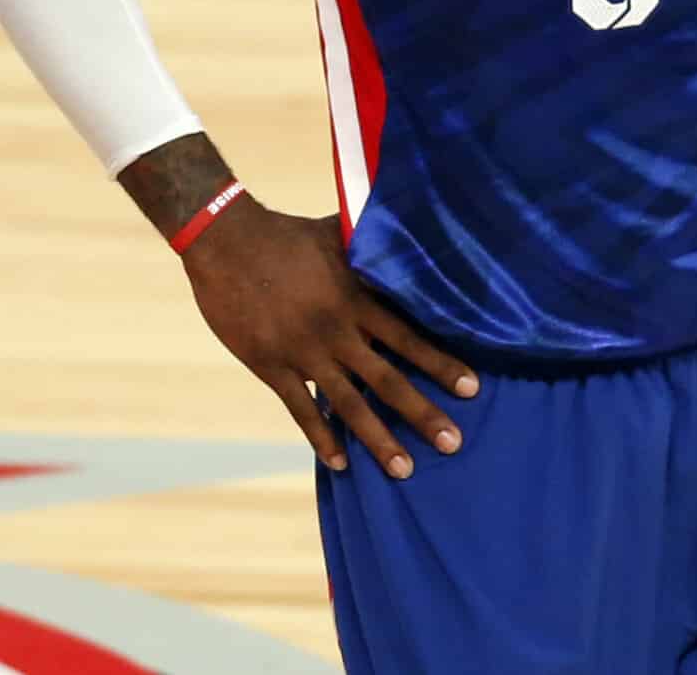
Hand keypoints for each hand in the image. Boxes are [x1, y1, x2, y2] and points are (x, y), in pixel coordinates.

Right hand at [182, 200, 477, 478]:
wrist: (224, 242)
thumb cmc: (284, 234)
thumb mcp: (336, 231)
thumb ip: (371, 242)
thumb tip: (409, 226)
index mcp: (354, 298)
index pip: (408, 338)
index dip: (440, 363)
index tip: (472, 388)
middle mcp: (335, 331)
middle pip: (387, 380)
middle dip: (422, 414)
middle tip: (453, 444)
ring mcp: (302, 352)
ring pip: (348, 404)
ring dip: (378, 438)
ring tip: (404, 469)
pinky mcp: (270, 366)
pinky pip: (300, 410)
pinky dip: (321, 438)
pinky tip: (340, 463)